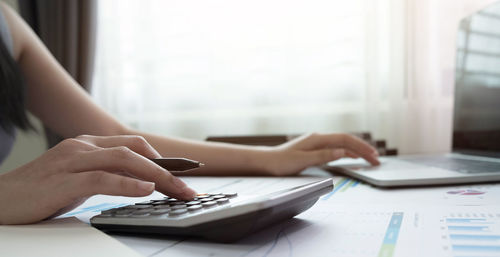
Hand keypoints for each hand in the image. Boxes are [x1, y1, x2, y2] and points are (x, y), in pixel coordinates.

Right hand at [0, 135, 195, 224]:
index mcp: (90, 144)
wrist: (0, 201)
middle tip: (188, 188)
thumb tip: (143, 182)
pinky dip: (127, 183)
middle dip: (167, 170)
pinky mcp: (62, 180)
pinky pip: (101, 178)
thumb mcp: (81, 179)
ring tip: (177, 190)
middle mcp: (83, 146)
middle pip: (136, 151)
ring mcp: (72, 161)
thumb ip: (108, 175)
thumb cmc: (42, 191)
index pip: (135, 145)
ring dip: (156, 176)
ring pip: (124, 160)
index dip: (164, 158)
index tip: (186, 173)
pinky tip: (145, 190)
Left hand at [264, 133, 379, 175]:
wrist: (266, 161)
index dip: (361, 147)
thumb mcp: (302, 160)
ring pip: (342, 145)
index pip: (345, 140)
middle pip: (346, 141)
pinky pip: (335, 149)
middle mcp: (318, 138)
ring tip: (370, 158)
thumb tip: (342, 152)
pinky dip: (347, 153)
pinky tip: (353, 157)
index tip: (373, 155)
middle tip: (377, 159)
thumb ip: (323, 155)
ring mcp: (317, 143)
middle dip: (363, 149)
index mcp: (317, 139)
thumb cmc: (281, 162)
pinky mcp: (314, 149)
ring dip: (357, 151)